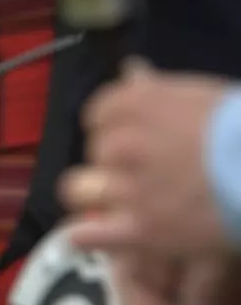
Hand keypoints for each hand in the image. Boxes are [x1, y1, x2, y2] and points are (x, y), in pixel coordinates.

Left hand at [62, 66, 234, 263]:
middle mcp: (119, 143)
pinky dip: (87, 235)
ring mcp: (125, 187)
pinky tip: (86, 234)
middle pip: (95, 152)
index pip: (97, 115)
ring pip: (80, 190)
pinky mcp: (138, 229)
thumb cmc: (240, 129)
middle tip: (145, 173)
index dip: (114, 129)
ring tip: (119, 203)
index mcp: (131, 104)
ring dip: (97, 195)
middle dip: (114, 162)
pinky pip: (91, 234)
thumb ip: (157, 88)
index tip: (132, 139)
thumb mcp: (199, 95)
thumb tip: (131, 69)